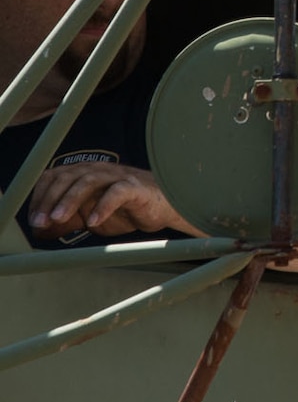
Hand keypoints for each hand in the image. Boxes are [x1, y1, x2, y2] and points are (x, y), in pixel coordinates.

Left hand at [29, 162, 190, 237]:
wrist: (162, 207)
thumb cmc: (124, 209)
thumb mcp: (88, 216)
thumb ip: (65, 220)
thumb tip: (38, 231)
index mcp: (83, 174)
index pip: (54, 177)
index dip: (39, 196)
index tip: (33, 220)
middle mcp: (98, 170)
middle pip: (67, 177)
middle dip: (49, 200)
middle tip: (40, 222)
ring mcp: (117, 177)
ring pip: (88, 181)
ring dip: (70, 200)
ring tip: (59, 218)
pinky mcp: (135, 188)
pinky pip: (117, 193)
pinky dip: (103, 206)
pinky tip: (93, 222)